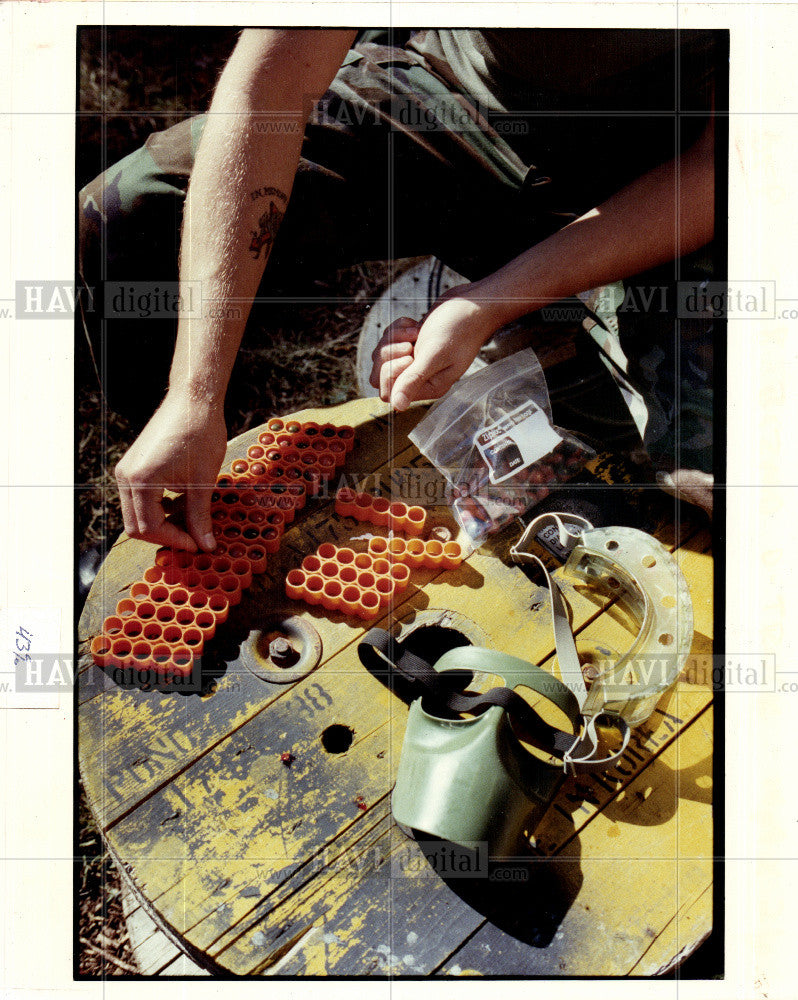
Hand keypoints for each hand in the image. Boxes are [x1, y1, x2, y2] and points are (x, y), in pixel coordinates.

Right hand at [114, 392, 227, 550]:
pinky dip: (159, 507)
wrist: (193, 400)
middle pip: (136, 526)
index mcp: (141, 481)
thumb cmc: (200, 434)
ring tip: (192, 521)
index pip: (149, 528)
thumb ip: (200, 517)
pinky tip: (183, 503)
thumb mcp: (203, 481)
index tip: (198, 544)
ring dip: (162, 522)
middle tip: (193, 539)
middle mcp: (126, 477)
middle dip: (165, 536)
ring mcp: (127, 470)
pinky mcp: (133, 465)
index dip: (175, 540)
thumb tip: (205, 545)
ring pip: (137, 513)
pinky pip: (140, 498)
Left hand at [369, 282, 498, 410]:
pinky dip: (398, 329)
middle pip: (382, 375)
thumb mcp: (435, 355)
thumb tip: (398, 406)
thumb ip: (414, 380)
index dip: (391, 373)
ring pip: (383, 356)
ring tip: (415, 331)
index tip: (409, 356)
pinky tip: (415, 324)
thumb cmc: (460, 329)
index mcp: (429, 387)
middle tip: (410, 343)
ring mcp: (417, 360)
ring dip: (394, 339)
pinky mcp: (413, 344)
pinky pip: (390, 340)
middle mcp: (421, 377)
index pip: (390, 393)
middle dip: (389, 354)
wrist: (473, 304)